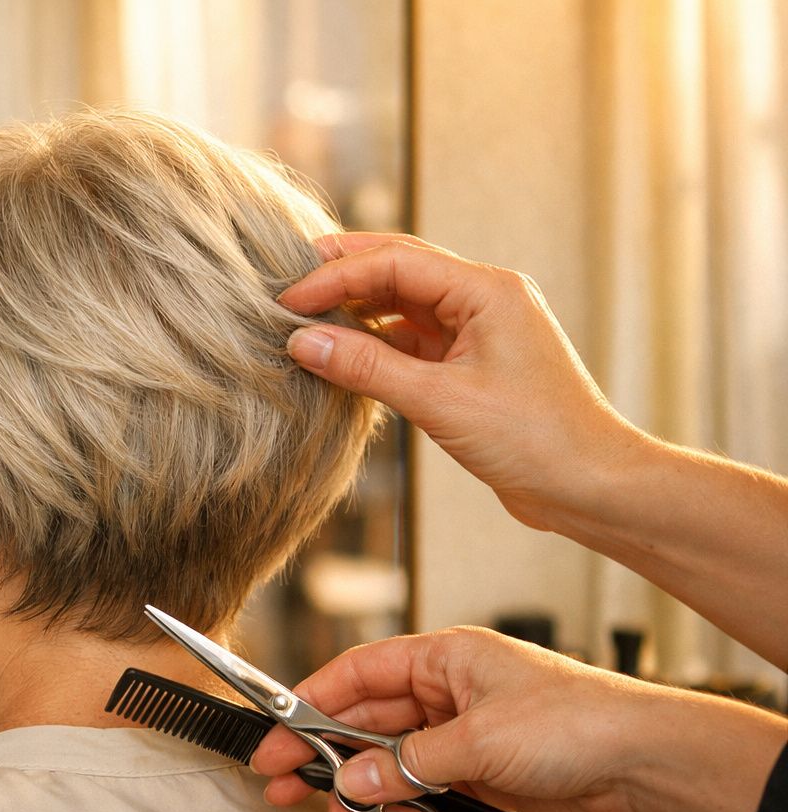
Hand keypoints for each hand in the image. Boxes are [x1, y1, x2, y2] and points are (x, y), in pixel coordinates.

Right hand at [251, 627, 661, 811]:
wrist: (646, 765)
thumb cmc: (578, 721)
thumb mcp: (479, 738)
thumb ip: (408, 763)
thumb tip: (353, 781)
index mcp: (444, 657)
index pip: (357, 673)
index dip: (309, 704)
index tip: (275, 737)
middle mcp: (446, 692)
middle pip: (365, 724)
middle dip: (328, 761)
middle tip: (288, 791)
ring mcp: (460, 735)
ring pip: (389, 765)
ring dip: (363, 798)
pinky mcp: (478, 775)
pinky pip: (420, 792)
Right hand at [280, 234, 640, 531]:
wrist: (591, 487)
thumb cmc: (534, 440)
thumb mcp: (440, 402)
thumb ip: (367, 367)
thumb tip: (303, 342)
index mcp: (487, 290)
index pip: (395, 261)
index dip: (336, 275)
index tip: (288, 300)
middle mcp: (485, 299)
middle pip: (398, 268)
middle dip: (341, 276)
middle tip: (284, 288)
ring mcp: (480, 331)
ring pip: (403, 305)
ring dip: (355, 311)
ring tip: (305, 323)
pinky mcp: (473, 365)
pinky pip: (413, 340)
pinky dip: (375, 344)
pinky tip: (342, 356)